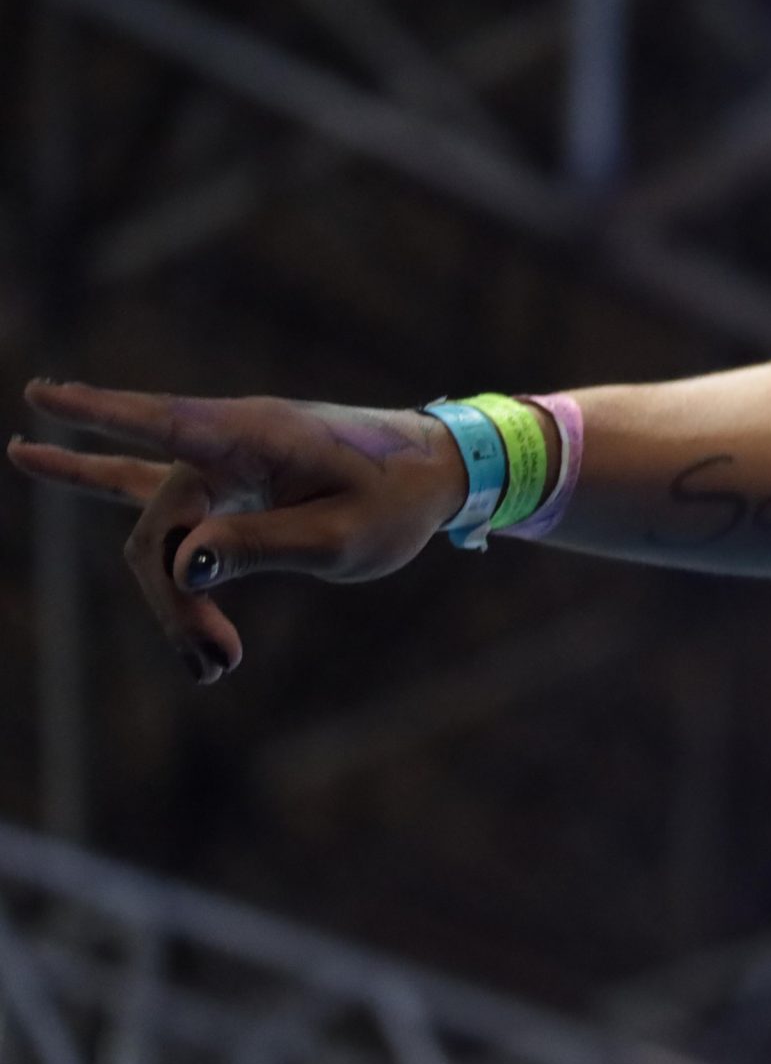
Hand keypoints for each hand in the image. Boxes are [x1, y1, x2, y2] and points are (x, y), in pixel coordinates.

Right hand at [9, 381, 467, 684]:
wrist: (437, 472)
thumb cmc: (397, 501)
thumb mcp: (341, 539)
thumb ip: (260, 548)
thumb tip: (183, 564)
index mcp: (258, 438)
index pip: (166, 425)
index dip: (101, 415)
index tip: (42, 397)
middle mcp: (227, 440)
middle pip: (161, 526)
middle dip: (175, 601)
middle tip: (219, 666)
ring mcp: (220, 457)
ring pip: (161, 532)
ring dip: (174, 598)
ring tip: (213, 665)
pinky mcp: (223, 478)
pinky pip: (153, 493)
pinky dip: (98, 485)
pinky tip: (35, 455)